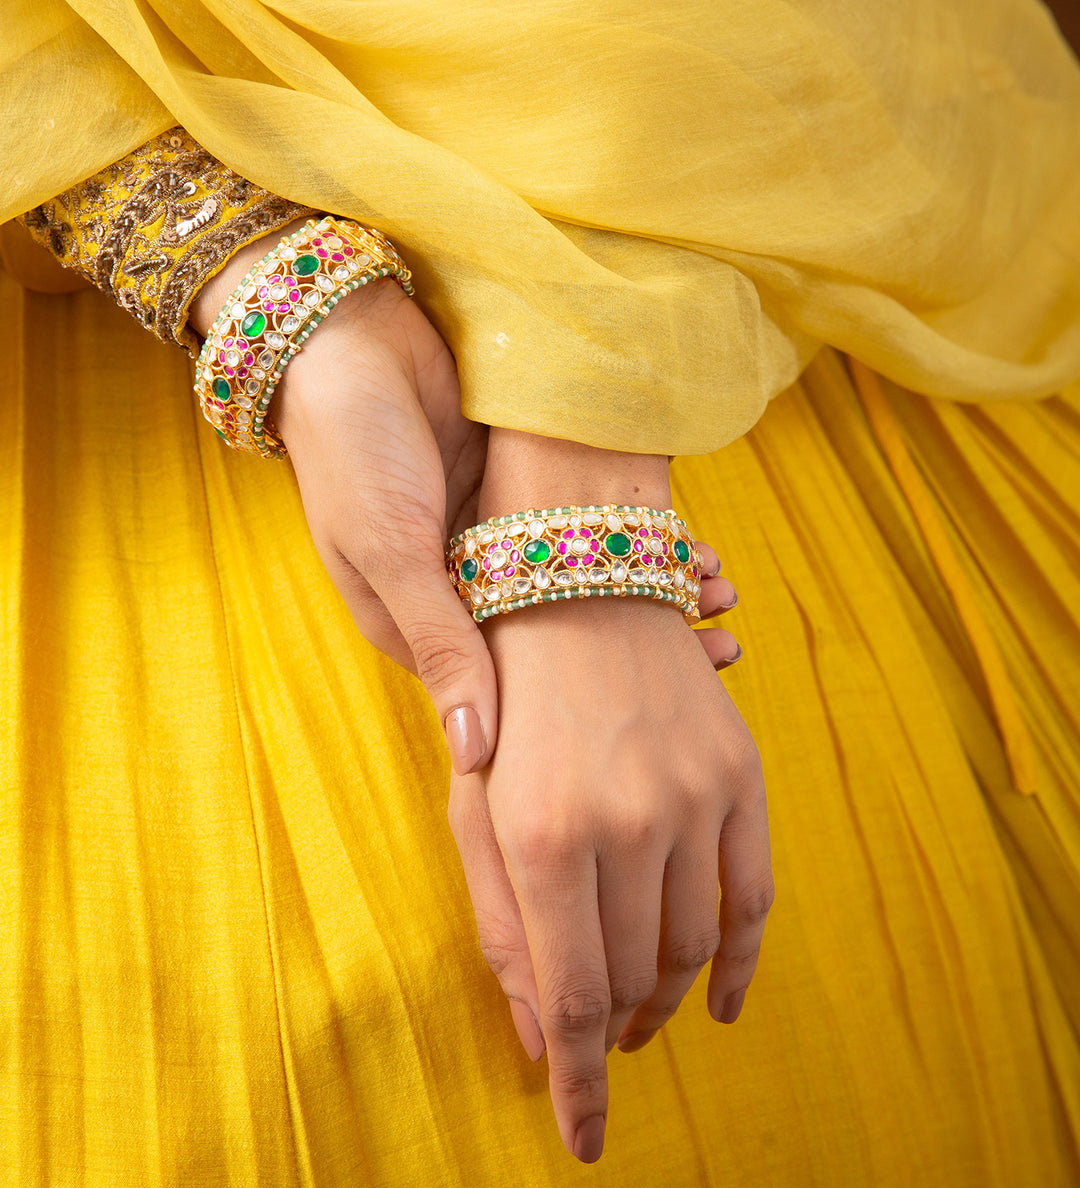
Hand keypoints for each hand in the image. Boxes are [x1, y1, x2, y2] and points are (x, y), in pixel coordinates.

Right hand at [192, 231, 742, 771]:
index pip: (517, 692)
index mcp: (423, 626)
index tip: (669, 711)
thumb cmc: (352, 450)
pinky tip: (687, 540)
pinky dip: (635, 533)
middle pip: (564, 638)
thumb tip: (475, 756)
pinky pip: (586, 524)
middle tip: (723, 646)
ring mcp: (493, 538)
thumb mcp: (390, 551)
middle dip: (642, 641)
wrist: (345, 336)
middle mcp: (464, 593)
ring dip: (650, 585)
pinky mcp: (516, 490)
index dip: (592, 706)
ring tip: (721, 593)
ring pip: (584, 581)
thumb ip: (441, 644)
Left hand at [447, 596, 770, 1164]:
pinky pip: (754, 896)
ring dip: (664, 1000)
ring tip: (639, 1016)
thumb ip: (500, 925)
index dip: (579, 1083)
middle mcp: (625, 823)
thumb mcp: (472, 809)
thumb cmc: (504, 706)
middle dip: (612, 1035)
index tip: (582, 1137)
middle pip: (633, 979)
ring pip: (691, 947)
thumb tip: (540, 1039)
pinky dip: (740, 962)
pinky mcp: (738, 774)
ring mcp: (692, 796)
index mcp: (542, 836)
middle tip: (598, 1050)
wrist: (572, 588)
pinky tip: (720, 1001)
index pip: (573, 1000)